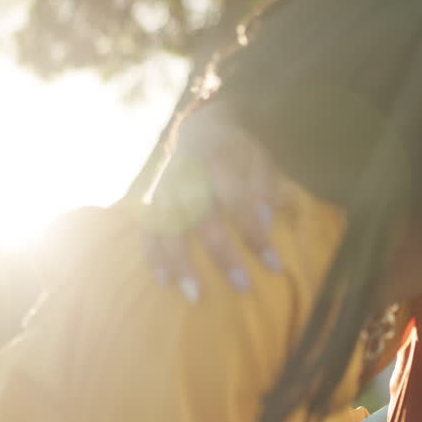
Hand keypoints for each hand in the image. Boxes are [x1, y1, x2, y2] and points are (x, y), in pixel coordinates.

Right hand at [142, 103, 285, 300]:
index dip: (256, 234)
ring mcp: (164, 187)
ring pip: (168, 227)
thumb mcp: (260, 159)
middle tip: (242, 287)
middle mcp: (187, 175)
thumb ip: (264, 187)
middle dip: (223, 256)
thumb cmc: (237, 152)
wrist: (200, 127)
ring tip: (194, 294)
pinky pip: (146, 227)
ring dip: (180, 262)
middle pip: (203, 220)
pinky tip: (163, 280)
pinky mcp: (150, 197)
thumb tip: (265, 221)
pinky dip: (152, 254)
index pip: (239, 203)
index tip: (275, 266)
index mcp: (219, 162)